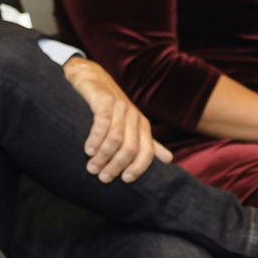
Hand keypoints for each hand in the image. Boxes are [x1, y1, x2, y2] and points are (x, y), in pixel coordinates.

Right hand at [62, 57, 160, 182]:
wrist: (91, 77)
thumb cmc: (109, 106)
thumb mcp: (130, 125)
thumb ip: (147, 142)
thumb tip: (169, 160)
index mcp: (143, 126)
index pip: (148, 151)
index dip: (139, 168)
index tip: (125, 180)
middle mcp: (134, 117)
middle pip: (131, 148)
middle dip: (116, 166)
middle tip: (102, 177)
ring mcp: (120, 107)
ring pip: (116, 138)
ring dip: (103, 156)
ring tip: (91, 167)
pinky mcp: (105, 100)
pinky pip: (103, 123)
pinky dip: (95, 138)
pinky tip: (88, 150)